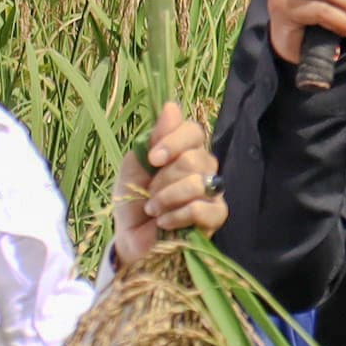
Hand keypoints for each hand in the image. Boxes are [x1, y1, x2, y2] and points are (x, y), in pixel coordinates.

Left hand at [113, 102, 222, 262]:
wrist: (130, 239)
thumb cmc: (132, 200)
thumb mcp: (135, 165)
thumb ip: (154, 138)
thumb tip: (172, 106)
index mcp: (184, 150)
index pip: (193, 131)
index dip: (173, 142)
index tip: (153, 159)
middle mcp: (203, 167)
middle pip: (195, 158)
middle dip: (164, 178)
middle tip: (149, 193)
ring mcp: (212, 192)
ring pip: (198, 182)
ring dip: (168, 197)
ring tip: (153, 209)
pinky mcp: (215, 218)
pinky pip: (203, 208)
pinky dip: (178, 215)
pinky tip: (165, 222)